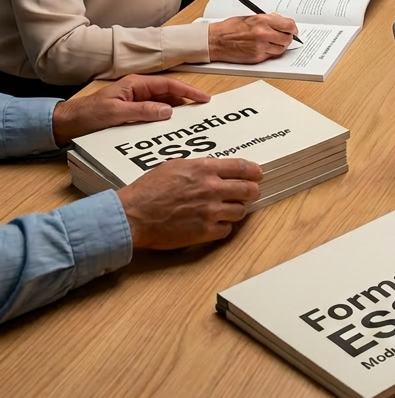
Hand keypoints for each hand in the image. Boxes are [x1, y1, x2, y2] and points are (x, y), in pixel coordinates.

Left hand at [51, 75, 210, 144]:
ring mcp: (135, 102)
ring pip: (162, 105)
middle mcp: (138, 91)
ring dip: (175, 112)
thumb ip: (143, 111)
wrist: (66, 125)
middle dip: (186, 101)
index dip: (188, 91)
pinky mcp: (131, 114)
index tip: (204, 98)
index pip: (169, 85)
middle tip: (202, 110)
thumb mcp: (116, 113)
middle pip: (168, 94)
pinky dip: (163, 120)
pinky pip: (153, 115)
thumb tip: (169, 110)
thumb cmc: (87, 115)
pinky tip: (169, 128)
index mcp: (136, 84)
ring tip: (190, 121)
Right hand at [117, 158, 262, 248]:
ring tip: (230, 209)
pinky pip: (226, 230)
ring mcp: (209, 211)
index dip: (254, 172)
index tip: (258, 174)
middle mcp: (211, 189)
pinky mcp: (203, 231)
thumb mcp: (175, 166)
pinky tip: (216, 224)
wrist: (132, 215)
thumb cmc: (148, 189)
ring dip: (237, 210)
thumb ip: (200, 166)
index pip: (242, 167)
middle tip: (250, 193)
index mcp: (205, 169)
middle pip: (248, 190)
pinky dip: (224, 227)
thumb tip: (216, 168)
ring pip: (241, 211)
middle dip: (251, 191)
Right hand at [208, 14, 297, 62]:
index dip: (293, 28)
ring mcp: (260, 47)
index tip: (293, 30)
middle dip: (288, 37)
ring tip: (273, 42)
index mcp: (262, 20)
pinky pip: (271, 56)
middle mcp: (263, 34)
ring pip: (281, 49)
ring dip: (280, 46)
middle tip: (285, 36)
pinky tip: (265, 47)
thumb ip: (267, 20)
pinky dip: (270, 52)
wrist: (215, 40)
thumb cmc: (229, 28)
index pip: (288, 25)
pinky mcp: (257, 58)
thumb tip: (282, 23)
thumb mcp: (250, 17)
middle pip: (287, 38)